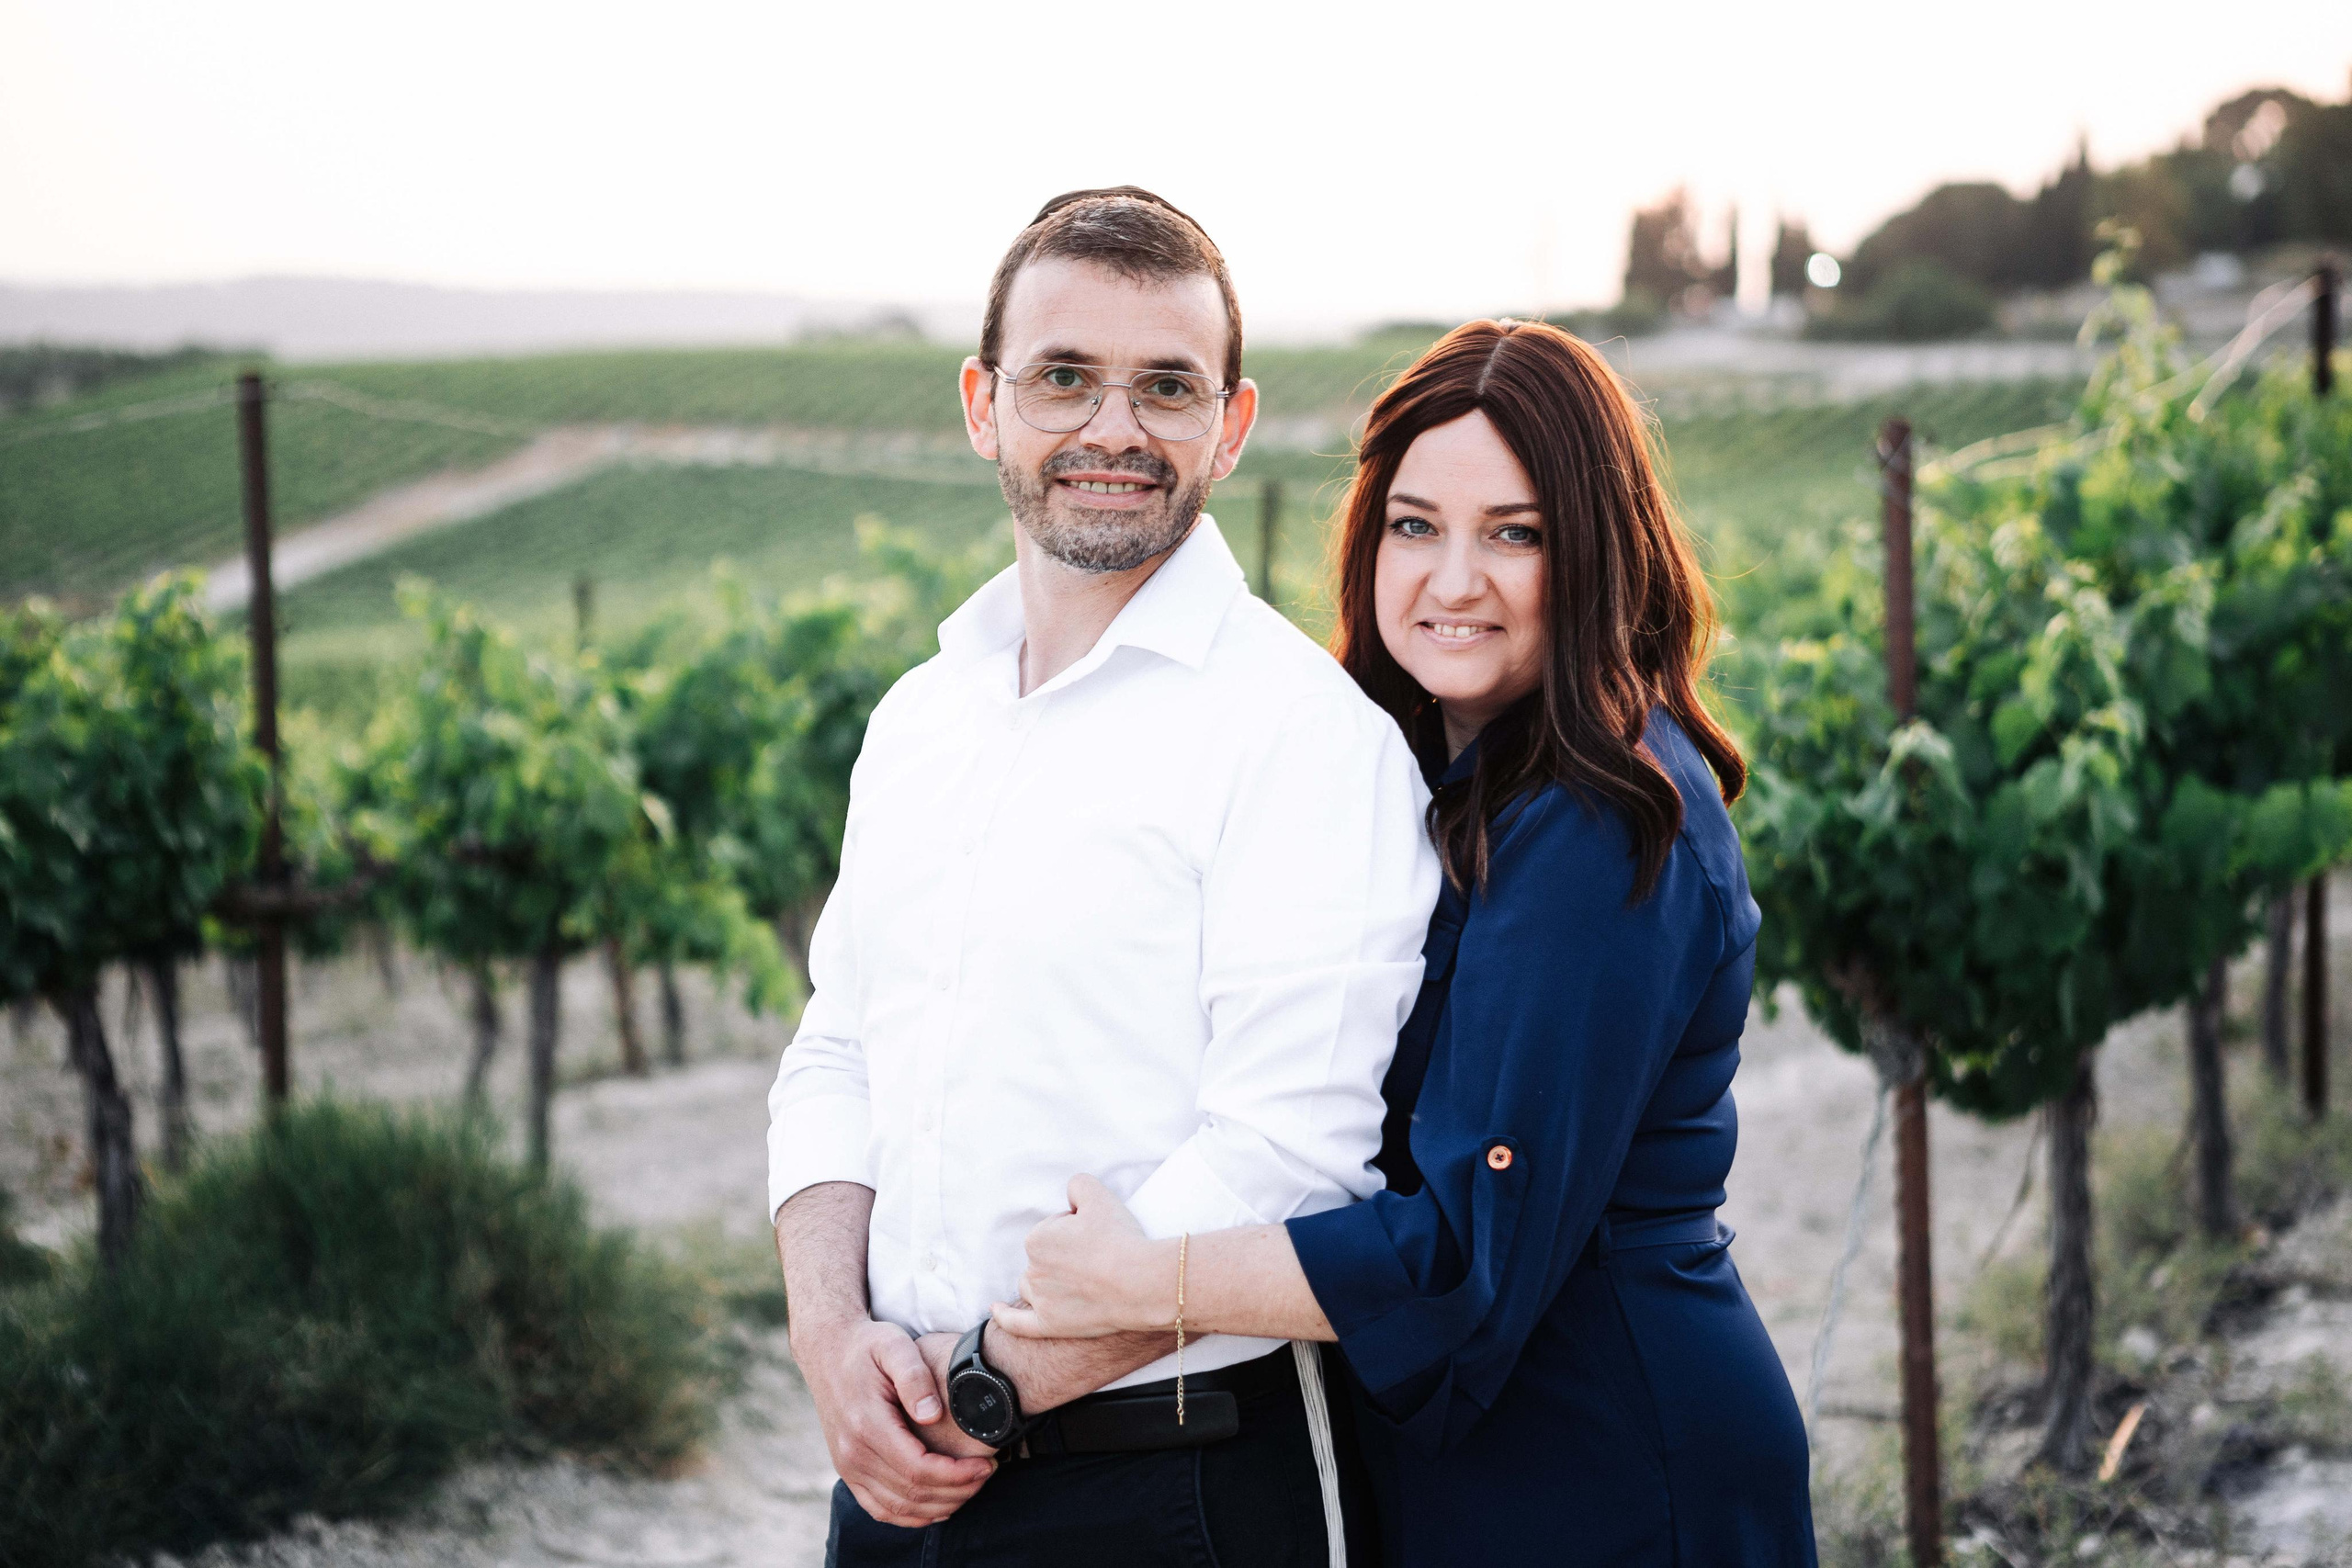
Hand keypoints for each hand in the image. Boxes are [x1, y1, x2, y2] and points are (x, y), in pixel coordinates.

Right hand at [791, 1314, 992, 1526]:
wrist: (828, 1351)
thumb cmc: (868, 1346)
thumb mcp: (894, 1345)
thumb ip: (914, 1377)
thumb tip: (932, 1415)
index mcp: (866, 1424)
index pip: (918, 1469)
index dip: (957, 1475)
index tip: (986, 1464)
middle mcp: (852, 1453)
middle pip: (911, 1493)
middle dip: (957, 1491)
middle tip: (987, 1473)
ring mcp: (847, 1466)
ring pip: (897, 1508)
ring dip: (939, 1506)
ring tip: (972, 1487)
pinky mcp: (848, 1471)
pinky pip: (879, 1509)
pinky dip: (911, 1516)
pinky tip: (939, 1505)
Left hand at [993, 1174, 1165, 1339]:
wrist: (1142, 1283)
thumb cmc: (1120, 1240)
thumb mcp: (1099, 1195)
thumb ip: (1077, 1185)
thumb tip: (1071, 1193)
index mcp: (1037, 1239)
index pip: (1054, 1229)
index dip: (1079, 1231)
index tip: (1100, 1237)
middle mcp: (1032, 1270)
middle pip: (1044, 1257)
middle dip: (1066, 1256)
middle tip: (1100, 1258)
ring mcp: (1040, 1300)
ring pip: (1034, 1285)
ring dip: (1048, 1281)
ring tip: (1083, 1282)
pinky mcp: (1049, 1325)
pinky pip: (1017, 1323)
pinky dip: (1004, 1316)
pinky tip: (996, 1309)